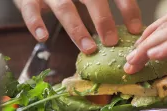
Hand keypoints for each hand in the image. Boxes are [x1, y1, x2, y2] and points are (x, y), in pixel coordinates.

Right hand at [14, 0, 142, 53]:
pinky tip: (43, 37)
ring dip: (77, 29)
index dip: (128, 9)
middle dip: (103, 20)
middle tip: (112, 42)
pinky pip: (30, 9)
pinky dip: (35, 23)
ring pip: (64, 7)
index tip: (136, 30)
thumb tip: (128, 31)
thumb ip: (100, 7)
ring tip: (89, 49)